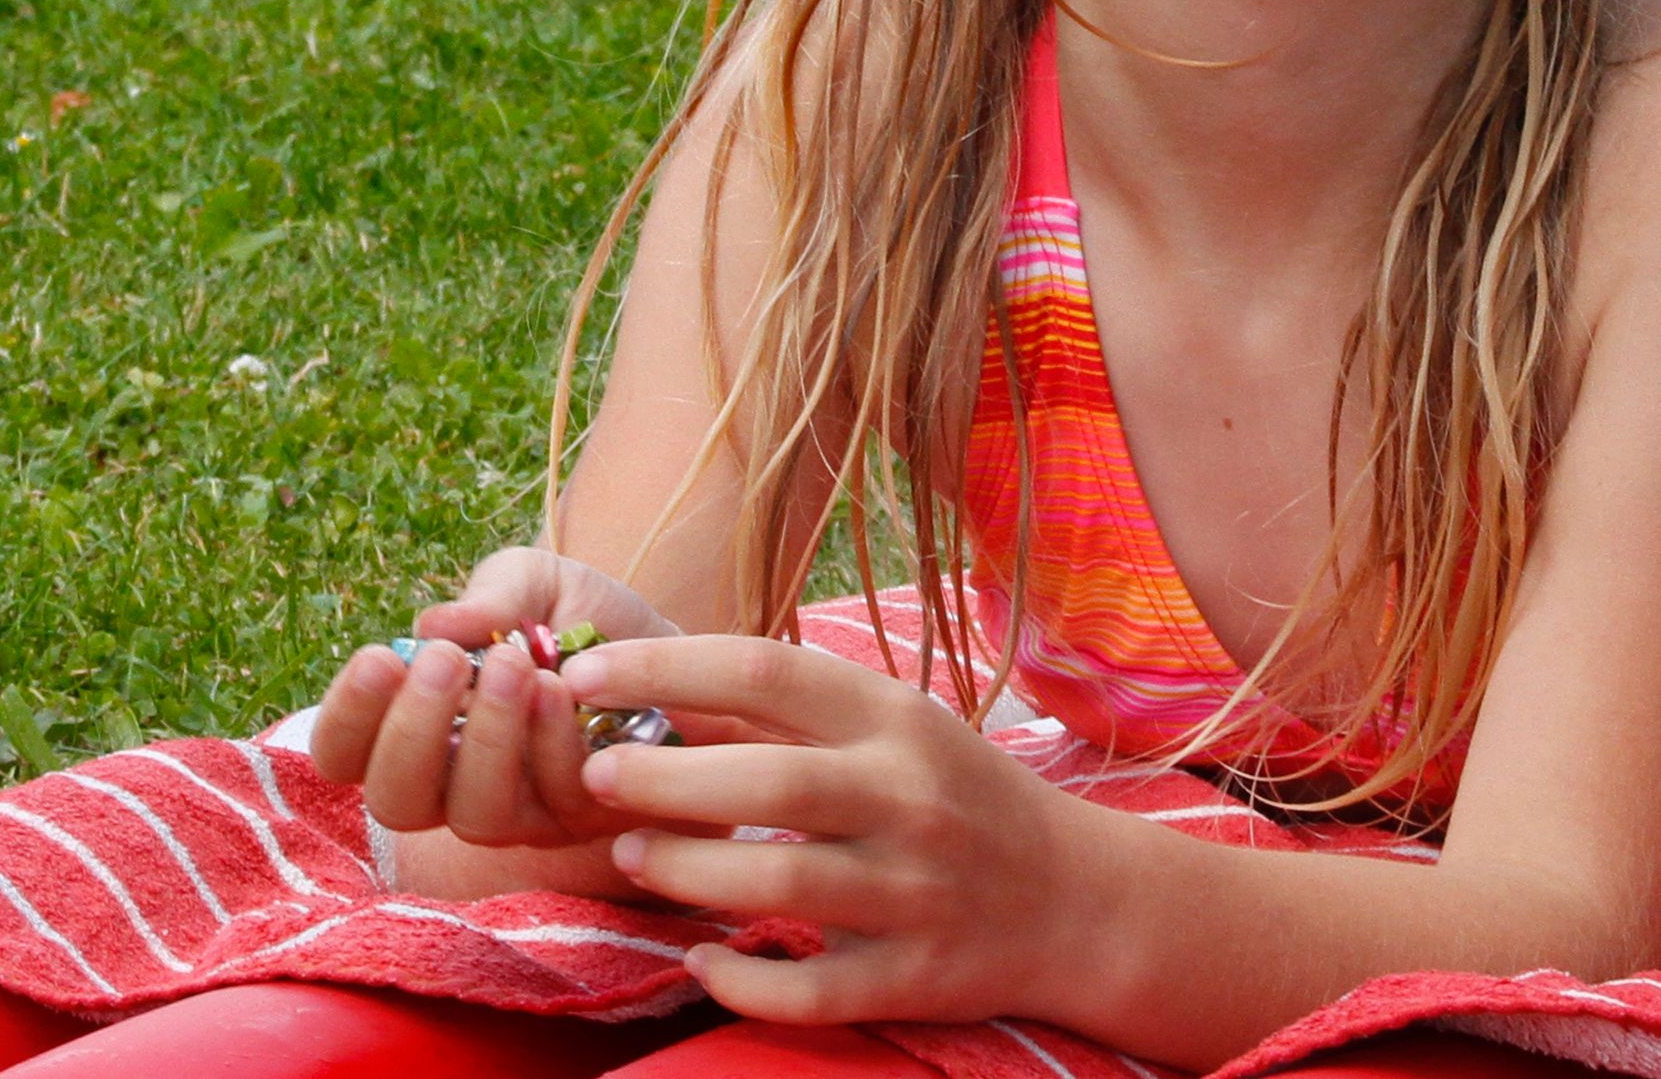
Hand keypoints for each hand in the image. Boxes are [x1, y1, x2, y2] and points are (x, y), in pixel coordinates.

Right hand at [305, 549, 676, 866]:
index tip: (379, 657)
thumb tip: (431, 625)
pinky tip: (564, 688)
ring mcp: (516, 814)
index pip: (344, 752)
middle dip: (412, 732)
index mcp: (415, 725)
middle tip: (444, 663)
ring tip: (514, 664)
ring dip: (488, 739)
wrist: (675, 648)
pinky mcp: (579, 824)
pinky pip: (552, 805)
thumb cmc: (579, 618)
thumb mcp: (532, 583)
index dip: (346, 719)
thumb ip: (485, 598)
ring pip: (473, 818)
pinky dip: (552, 745)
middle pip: (396, 801)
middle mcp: (451, 783)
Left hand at [556, 632, 1102, 1026]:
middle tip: (595, 773)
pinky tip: (702, 958)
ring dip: (688, 870)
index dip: (665, 670)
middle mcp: (909, 799)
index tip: (586, 672)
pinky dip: (745, 980)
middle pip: (769, 784)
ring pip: (783, 888)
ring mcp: (915, 894)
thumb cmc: (952, 793)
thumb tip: (650, 689)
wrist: (1074, 900)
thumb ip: (789, 711)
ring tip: (630, 852)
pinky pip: (813, 990)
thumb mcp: (890, 726)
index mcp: (894, 718)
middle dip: (664, 778)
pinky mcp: (915, 977)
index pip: (767, 670)